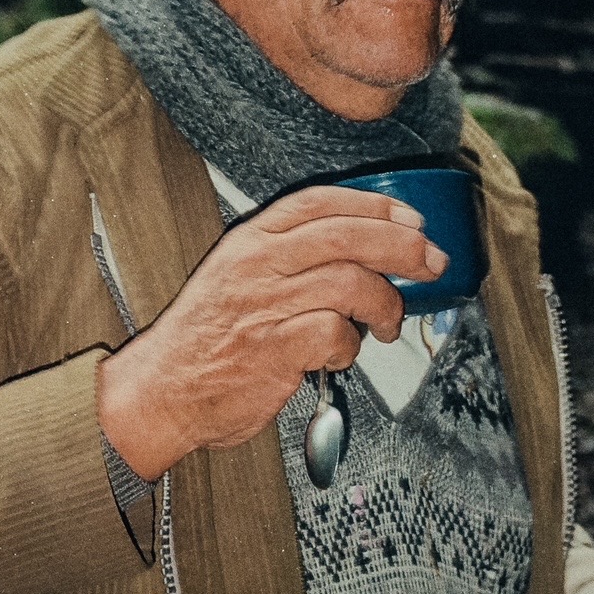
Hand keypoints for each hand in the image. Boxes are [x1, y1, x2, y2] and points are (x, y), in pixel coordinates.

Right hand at [98, 184, 446, 479]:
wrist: (162, 390)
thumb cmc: (206, 339)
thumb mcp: (235, 277)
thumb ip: (288, 259)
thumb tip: (364, 252)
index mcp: (250, 241)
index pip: (320, 202)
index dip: (374, 204)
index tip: (410, 216)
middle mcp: (258, 265)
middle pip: (346, 235)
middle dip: (401, 245)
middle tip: (431, 262)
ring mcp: (265, 306)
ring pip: (350, 283)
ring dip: (384, 304)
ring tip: (387, 323)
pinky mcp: (273, 350)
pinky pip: (334, 334)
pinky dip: (350, 347)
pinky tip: (341, 356)